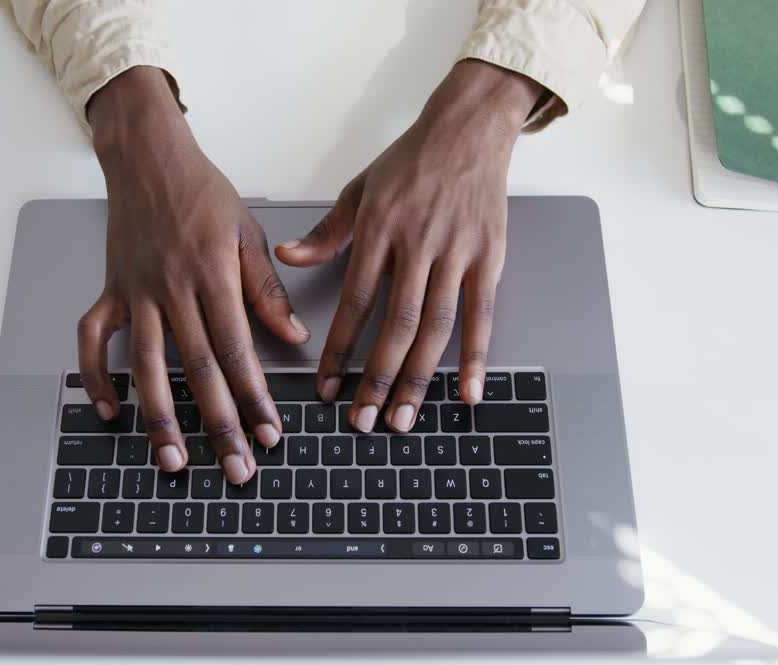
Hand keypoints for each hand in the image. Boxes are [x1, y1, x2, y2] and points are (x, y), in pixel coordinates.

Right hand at [78, 67, 310, 483]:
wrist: (147, 156)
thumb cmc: (200, 190)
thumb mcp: (247, 232)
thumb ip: (267, 289)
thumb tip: (294, 335)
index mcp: (212, 275)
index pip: (238, 351)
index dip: (254, 398)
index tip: (269, 433)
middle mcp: (172, 289)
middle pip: (199, 370)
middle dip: (219, 424)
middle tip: (236, 466)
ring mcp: (136, 293)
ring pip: (149, 366)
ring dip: (161, 418)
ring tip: (174, 459)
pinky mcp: (110, 291)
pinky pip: (95, 340)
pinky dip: (99, 377)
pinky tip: (111, 411)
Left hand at [276, 60, 541, 432]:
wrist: (469, 130)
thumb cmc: (411, 161)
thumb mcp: (359, 190)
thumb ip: (326, 232)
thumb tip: (287, 259)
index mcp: (379, 229)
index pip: (355, 301)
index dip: (339, 349)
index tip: (327, 387)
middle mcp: (418, 244)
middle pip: (396, 325)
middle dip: (377, 378)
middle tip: (364, 420)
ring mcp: (457, 252)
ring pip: (436, 327)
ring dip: (418, 378)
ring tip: (403, 418)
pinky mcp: (489, 257)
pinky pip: (481, 315)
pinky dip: (474, 357)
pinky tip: (467, 392)